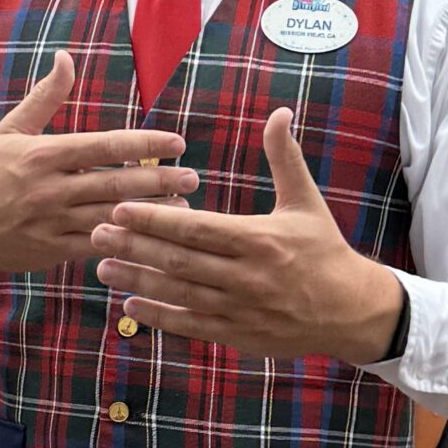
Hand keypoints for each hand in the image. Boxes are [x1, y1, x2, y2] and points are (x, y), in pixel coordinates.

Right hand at [0, 52, 195, 273]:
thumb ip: (46, 97)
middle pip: (115, 184)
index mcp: (44, 154)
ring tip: (184, 211)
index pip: (104, 146)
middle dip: (159, 182)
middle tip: (193, 178)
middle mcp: (50, 189)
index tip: (176, 143)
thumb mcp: (10, 130)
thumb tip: (66, 57)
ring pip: (110, 219)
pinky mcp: (50, 251)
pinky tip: (150, 242)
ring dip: (149, 217)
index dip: (144, 145)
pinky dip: (123, 244)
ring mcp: (51, 223)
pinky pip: (93, 248)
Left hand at [92, 107, 402, 363]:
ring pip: (180, 294)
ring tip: (102, 266)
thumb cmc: (325, 251)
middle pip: (181, 261)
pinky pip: (192, 325)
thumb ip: (285, 159)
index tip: (120, 207)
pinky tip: (130, 306)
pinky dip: (160, 317)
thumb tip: (280, 113)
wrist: (350, 311)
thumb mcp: (307, 202)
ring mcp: (241, 309)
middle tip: (96, 232)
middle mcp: (247, 277)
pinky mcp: (238, 335)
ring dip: (138, 280)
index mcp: (260, 240)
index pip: (198, 228)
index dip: (155, 219)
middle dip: (135, 246)